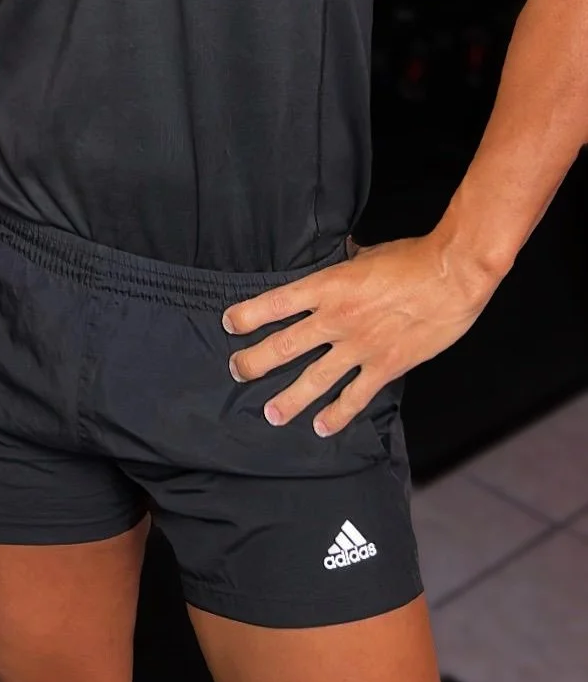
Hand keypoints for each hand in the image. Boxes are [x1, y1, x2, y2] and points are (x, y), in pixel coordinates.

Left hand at [222, 235, 490, 437]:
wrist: (452, 276)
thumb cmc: (412, 258)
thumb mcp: (367, 254)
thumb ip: (346, 264)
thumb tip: (339, 256)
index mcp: (328, 285)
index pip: (276, 303)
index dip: (248, 315)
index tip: (230, 324)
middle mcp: (336, 319)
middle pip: (285, 345)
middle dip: (255, 362)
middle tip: (237, 371)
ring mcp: (359, 346)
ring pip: (314, 379)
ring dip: (289, 399)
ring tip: (271, 414)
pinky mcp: (385, 366)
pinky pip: (355, 396)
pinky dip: (338, 414)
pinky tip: (323, 428)